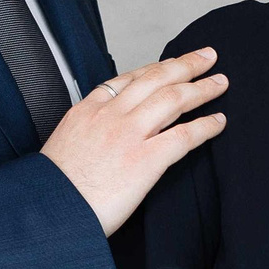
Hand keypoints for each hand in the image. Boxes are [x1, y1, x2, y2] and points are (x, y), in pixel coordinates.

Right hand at [40, 50, 228, 235]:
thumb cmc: (55, 190)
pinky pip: (183, 136)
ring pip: (173, 99)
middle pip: (155, 79)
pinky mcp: (145, 160)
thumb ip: (87, 134)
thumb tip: (102, 140)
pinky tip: (218, 122)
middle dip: (185, 64)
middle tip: (207, 56)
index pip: (127, 79)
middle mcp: (109, 115)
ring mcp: (128, 135)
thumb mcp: (63, 146)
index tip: (171, 63)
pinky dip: (205, 126)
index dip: (155, 68)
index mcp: (87, 111)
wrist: (48, 213)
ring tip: (220, 83)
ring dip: (201, 88)